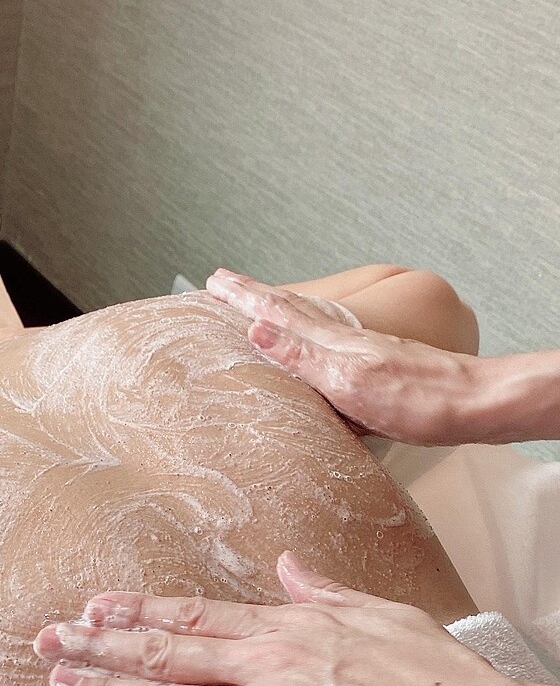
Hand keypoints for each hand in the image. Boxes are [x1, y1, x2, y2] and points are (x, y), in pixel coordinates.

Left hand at [34, 553, 559, 685]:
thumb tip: (288, 565)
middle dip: (97, 644)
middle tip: (47, 639)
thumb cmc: (442, 680)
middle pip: (162, 651)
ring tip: (60, 680)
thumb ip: (323, 592)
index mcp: (289, 629)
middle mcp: (264, 668)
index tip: (92, 605)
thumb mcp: (382, 614)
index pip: (192, 613)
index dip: (135, 610)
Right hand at [206, 269, 481, 443]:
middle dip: (252, 296)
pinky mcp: (374, 364)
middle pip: (288, 310)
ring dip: (275, 309)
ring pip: (305, 321)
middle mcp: (344, 340)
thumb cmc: (418, 402)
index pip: (276, 313)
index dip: (243, 298)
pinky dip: (302, 331)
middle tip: (222, 282)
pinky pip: (323, 339)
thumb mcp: (350, 383)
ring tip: (254, 303)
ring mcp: (360, 349)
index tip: (213, 282)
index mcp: (332, 344)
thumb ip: (303, 358)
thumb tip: (257, 330)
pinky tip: (308, 340)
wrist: (473, 403)